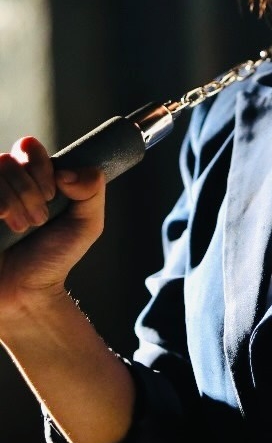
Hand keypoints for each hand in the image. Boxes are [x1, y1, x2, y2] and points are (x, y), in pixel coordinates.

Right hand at [0, 136, 105, 315]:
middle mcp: (4, 185)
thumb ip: (92, 189)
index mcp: (30, 179)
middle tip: (39, 219)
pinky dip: (0, 204)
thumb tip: (66, 173)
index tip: (53, 192)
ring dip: (16, 201)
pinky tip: (3, 225)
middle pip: (10, 160)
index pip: (28, 147)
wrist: (27, 295)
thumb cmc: (54, 258)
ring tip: (23, 228)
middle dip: (29, 190)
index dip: (40, 165)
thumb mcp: (87, 223)